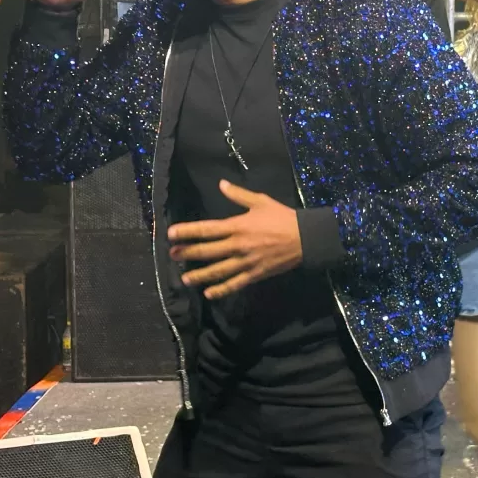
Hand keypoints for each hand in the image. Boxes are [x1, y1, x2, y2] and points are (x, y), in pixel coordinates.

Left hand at [167, 182, 302, 298]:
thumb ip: (238, 194)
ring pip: (218, 271)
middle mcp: (238, 245)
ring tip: (185, 279)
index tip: (171, 233)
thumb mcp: (261, 201)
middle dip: (188, 253)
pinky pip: (235, 284)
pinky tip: (209, 294)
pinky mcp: (255, 274)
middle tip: (172, 255)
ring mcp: (246, 262)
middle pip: (207, 251)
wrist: (305, 238)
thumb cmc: (282, 217)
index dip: (187, 231)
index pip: (207, 229)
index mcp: (238, 226)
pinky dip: (221, 290)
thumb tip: (221, 184)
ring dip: (200, 275)